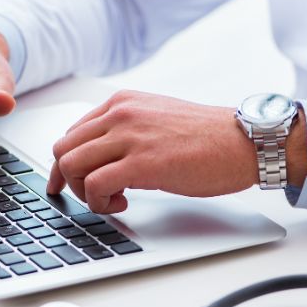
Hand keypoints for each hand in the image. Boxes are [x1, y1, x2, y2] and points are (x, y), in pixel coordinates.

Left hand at [47, 90, 258, 213]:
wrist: (242, 141)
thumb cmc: (208, 137)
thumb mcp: (157, 120)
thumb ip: (127, 131)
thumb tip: (103, 157)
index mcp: (121, 102)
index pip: (72, 133)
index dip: (66, 164)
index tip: (67, 182)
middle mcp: (120, 114)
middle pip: (64, 149)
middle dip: (69, 180)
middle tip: (90, 196)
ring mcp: (128, 137)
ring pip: (71, 165)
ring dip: (84, 192)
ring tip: (112, 199)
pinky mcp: (140, 163)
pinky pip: (94, 185)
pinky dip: (100, 202)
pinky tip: (122, 204)